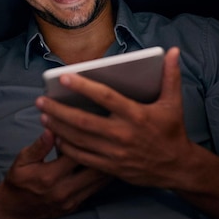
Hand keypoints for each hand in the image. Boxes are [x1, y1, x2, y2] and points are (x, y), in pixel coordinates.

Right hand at [0, 128, 110, 218]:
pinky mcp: (76, 206)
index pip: (75, 152)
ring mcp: (72, 200)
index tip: (92, 125)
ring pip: (100, 181)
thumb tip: (52, 128)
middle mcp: (64, 190)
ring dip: (108, 164)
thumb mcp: (22, 160)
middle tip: (111, 135)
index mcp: (49, 176)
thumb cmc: (17, 183)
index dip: (85, 138)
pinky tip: (108, 164)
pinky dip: (103, 176)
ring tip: (115, 147)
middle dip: (104, 151)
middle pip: (94, 168)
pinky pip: (96, 190)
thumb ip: (39, 146)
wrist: (13, 213)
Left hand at [35, 47, 192, 188]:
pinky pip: (83, 157)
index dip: (84, 86)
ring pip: (79, 139)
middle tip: (41, 100)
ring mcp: (115, 153)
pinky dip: (67, 148)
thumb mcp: (174, 102)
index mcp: (136, 115)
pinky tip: (56, 138)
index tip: (65, 77)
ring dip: (58, 128)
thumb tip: (174, 51)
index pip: (105, 97)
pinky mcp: (111, 167)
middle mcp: (123, 134)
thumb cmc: (172, 131)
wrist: (177, 168)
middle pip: (83, 121)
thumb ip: (171, 75)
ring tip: (43, 116)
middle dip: (59, 110)